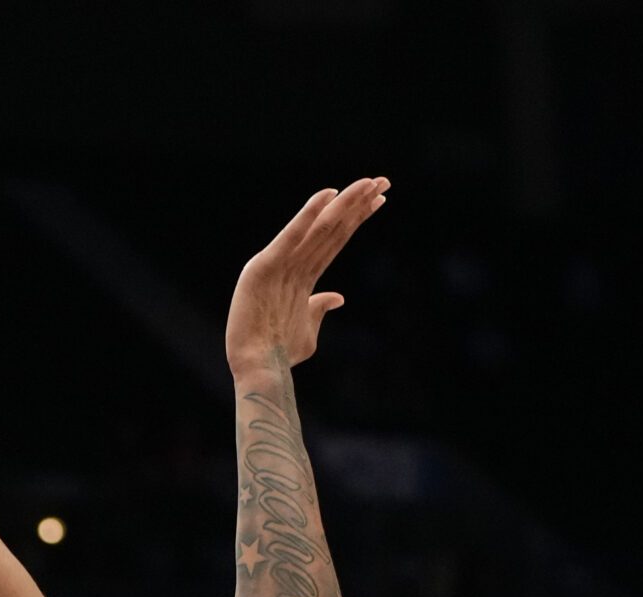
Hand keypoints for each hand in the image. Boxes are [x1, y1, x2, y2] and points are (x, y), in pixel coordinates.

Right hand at [225, 177, 387, 373]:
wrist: (260, 368)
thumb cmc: (280, 352)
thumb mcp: (308, 330)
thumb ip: (319, 308)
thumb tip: (338, 297)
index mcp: (303, 277)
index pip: (336, 240)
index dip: (357, 218)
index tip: (380, 199)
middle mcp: (292, 264)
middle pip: (333, 228)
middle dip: (358, 204)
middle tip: (383, 181)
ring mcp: (279, 264)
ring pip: (320, 228)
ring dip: (345, 204)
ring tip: (368, 184)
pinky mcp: (265, 268)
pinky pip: (292, 236)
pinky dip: (308, 215)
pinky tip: (327, 195)